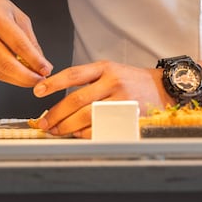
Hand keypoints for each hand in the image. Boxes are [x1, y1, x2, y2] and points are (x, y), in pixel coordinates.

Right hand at [0, 0, 51, 85]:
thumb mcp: (16, 14)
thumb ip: (29, 38)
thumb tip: (41, 61)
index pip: (19, 45)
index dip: (35, 61)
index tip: (46, 69)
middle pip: (6, 64)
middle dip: (27, 77)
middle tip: (41, 81)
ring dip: (19, 80)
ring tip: (33, 79)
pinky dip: (8, 75)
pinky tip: (18, 73)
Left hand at [32, 60, 165, 138]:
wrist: (162, 89)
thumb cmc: (133, 81)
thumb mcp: (112, 71)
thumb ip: (88, 81)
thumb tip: (60, 98)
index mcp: (105, 68)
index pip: (74, 74)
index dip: (53, 83)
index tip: (38, 91)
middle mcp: (113, 82)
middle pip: (76, 99)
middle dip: (56, 113)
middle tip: (44, 122)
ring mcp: (121, 100)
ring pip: (86, 115)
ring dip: (67, 126)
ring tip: (56, 130)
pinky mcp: (127, 116)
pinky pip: (100, 127)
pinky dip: (85, 133)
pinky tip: (77, 134)